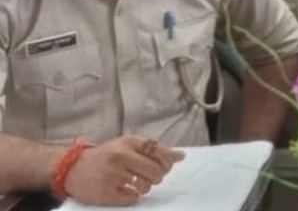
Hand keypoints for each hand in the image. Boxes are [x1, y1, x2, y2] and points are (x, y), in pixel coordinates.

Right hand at [64, 135, 184, 205]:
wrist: (71, 168)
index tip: (163, 166)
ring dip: (145, 187)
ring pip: (146, 186)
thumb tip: (182, 156)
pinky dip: (132, 196)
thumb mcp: (128, 145)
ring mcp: (112, 175)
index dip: (167, 163)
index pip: (161, 153)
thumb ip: (155, 149)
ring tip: (136, 183)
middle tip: (150, 176)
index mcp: (129, 142)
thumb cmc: (106, 156)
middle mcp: (121, 156)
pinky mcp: (104, 193)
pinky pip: (132, 198)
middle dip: (158, 176)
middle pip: (157, 171)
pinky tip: (125, 190)